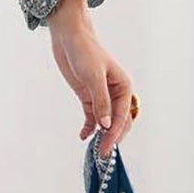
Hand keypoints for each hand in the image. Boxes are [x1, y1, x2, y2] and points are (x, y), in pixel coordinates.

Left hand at [46, 0, 134, 161]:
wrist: (69, 37)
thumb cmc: (85, 51)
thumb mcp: (93, 76)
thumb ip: (100, 101)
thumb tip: (106, 125)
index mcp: (124, 87)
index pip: (122, 116)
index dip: (114, 134)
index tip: (105, 148)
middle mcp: (116, 94)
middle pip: (117, 122)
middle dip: (111, 138)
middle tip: (101, 154)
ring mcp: (101, 96)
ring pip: (105, 122)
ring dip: (101, 135)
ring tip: (94, 149)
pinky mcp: (88, 97)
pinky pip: (92, 117)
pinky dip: (89, 127)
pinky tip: (83, 136)